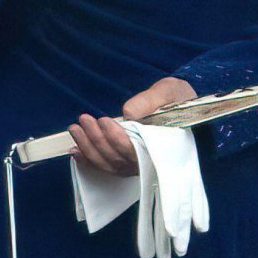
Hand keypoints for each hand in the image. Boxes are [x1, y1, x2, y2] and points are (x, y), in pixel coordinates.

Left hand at [69, 78, 195, 175]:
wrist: (181, 104)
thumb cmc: (177, 98)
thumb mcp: (168, 91)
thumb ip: (149, 101)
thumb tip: (128, 113)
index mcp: (161, 146)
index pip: (134, 150)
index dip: (116, 138)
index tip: (104, 120)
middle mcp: (148, 160)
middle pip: (116, 158)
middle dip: (96, 139)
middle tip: (83, 119)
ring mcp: (136, 164)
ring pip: (107, 163)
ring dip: (88, 147)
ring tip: (76, 128)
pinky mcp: (126, 162)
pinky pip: (105, 166)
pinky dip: (88, 159)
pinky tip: (76, 149)